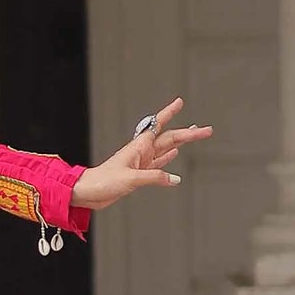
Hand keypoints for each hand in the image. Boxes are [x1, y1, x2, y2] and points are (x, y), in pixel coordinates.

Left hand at [70, 97, 212, 210]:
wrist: (89, 192)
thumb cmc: (103, 181)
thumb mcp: (131, 178)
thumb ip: (154, 177)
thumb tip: (174, 179)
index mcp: (139, 147)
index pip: (158, 124)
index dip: (169, 112)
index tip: (179, 102)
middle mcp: (141, 152)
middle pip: (170, 138)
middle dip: (188, 133)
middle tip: (206, 130)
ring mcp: (141, 162)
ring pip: (166, 149)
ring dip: (180, 142)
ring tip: (193, 135)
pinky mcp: (139, 174)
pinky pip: (158, 163)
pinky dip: (168, 158)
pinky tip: (174, 154)